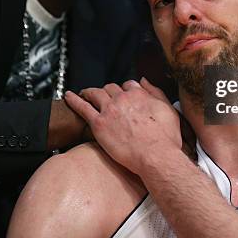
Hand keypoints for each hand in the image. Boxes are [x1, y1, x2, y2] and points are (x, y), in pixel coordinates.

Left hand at [64, 77, 180, 173]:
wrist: (156, 156)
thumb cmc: (165, 138)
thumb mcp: (169, 109)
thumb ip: (156, 92)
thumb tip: (145, 81)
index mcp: (139, 95)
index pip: (128, 85)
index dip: (125, 90)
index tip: (123, 95)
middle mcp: (123, 99)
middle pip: (110, 88)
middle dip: (107, 91)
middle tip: (104, 97)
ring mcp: (109, 110)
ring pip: (95, 94)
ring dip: (90, 92)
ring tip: (85, 94)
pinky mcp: (99, 124)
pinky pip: (82, 108)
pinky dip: (74, 100)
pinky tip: (68, 97)